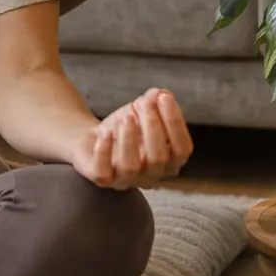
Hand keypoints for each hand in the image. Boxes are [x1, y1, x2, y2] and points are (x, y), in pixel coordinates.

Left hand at [71, 88, 192, 189]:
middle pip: (158, 158)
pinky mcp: (102, 179)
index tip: (164, 98)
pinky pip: (103, 172)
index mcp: (170, 162)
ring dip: (129, 139)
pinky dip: (104, 151)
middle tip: (143, 103)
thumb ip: (155, 101)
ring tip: (125, 118)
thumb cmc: (125, 125)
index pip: (182, 149)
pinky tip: (105, 132)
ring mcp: (126, 181)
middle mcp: (151, 176)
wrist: (92, 138)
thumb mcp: (142, 110)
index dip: (175, 123)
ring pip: (131, 167)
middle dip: (152, 127)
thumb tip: (161, 94)